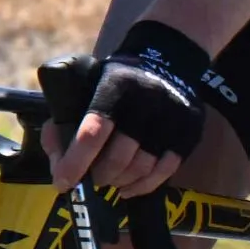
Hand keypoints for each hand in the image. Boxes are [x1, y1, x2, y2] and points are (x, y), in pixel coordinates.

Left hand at [52, 22, 211, 199]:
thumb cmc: (116, 81)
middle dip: (98, 176)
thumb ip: (63, 120)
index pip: (93, 131)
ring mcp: (173, 116)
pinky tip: (128, 187)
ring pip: (141, 168)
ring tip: (109, 180)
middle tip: (90, 179)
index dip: (75, 162)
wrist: (168, 60)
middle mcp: (147, 99)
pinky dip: (143, 186)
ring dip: (119, 182)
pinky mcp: (190, 131)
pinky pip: (165, 171)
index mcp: (115, 84)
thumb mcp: (84, 85)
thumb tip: (59, 163)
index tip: (63, 183)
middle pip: (118, 157)